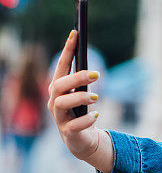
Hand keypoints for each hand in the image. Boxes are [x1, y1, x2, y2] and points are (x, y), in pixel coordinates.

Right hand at [47, 30, 110, 170]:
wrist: (82, 139)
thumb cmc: (82, 111)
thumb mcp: (84, 94)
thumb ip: (84, 82)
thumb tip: (92, 66)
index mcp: (59, 89)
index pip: (61, 66)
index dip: (67, 49)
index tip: (76, 33)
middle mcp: (55, 101)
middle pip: (58, 85)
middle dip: (76, 77)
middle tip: (96, 74)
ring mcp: (59, 118)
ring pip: (62, 103)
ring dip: (80, 97)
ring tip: (96, 98)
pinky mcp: (68, 133)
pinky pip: (74, 125)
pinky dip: (87, 119)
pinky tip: (96, 115)